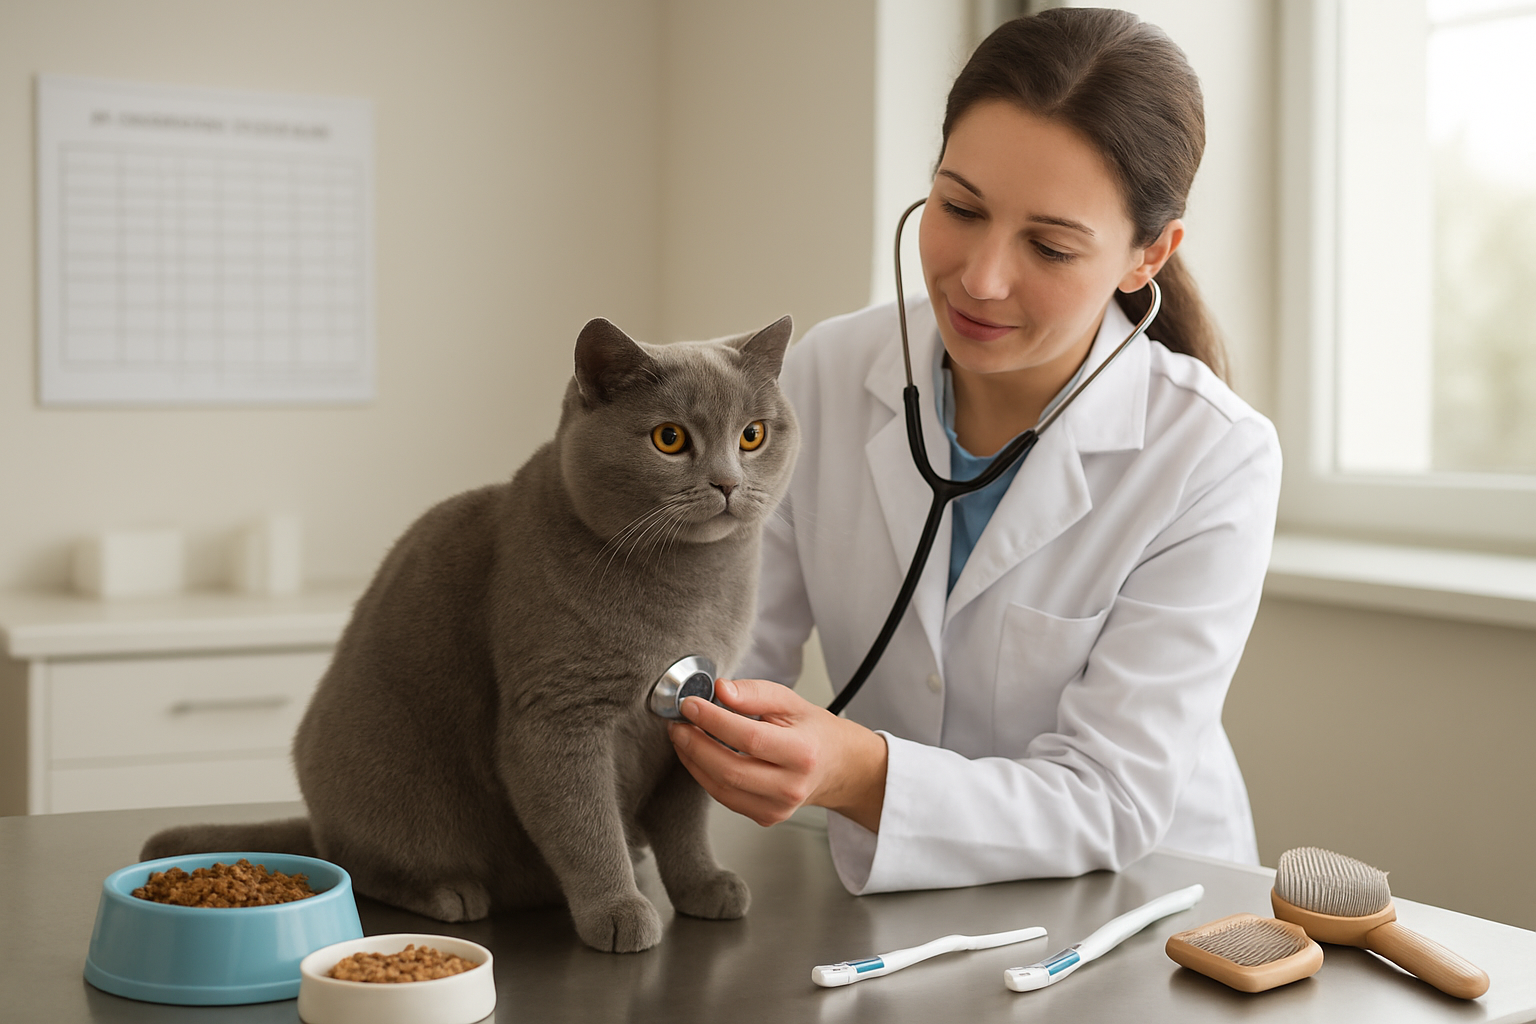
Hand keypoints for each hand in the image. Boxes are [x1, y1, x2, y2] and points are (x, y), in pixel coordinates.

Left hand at [668, 678, 887, 831]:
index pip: (749, 737)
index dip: (713, 720)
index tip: (690, 704)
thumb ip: (756, 692)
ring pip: (721, 788)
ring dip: (693, 761)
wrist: (836, 767)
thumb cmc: (814, 732)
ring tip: (683, 736)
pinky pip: (725, 798)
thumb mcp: (791, 702)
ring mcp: (778, 808)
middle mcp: (791, 786)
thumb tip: (721, 690)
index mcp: (802, 753)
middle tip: (678, 722)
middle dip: (695, 744)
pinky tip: (697, 755)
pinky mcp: (765, 817)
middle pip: (729, 769)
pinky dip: (704, 775)